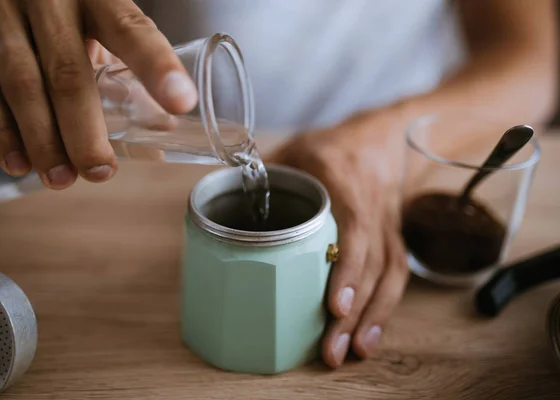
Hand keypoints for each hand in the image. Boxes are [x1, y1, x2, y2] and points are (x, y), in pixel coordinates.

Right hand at [0, 0, 197, 189]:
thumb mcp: (101, 14)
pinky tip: (18, 162)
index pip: (130, 29)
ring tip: (61, 178)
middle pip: (67, 71)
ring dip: (41, 140)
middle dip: (83, 131)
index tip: (181, 103)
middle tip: (99, 172)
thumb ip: (127, 61)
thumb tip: (161, 127)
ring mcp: (0, 8)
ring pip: (19, 82)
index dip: (156, 66)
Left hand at [267, 110, 409, 366]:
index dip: (347, 266)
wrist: (382, 138)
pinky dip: (383, 309)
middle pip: (371, 264)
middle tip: (331, 349)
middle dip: (353, 311)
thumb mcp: (296, 149)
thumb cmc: (332, 145)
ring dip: (370, 318)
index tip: (334, 305)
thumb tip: (218, 198)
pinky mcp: (393, 239)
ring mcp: (387, 224)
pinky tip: (368, 335)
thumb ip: (263, 173)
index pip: (355, 226)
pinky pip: (395, 276)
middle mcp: (372, 205)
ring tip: (350, 352)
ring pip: (388, 276)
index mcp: (345, 178)